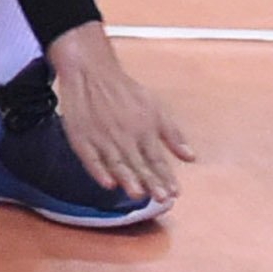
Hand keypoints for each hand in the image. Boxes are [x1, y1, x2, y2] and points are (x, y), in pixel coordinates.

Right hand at [46, 22, 193, 203]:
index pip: (157, 159)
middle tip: (162, 199)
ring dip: (128, 179)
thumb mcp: (155, 108)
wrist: (91, 71)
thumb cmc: (125, 91)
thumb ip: (173, 135)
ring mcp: (102, 137)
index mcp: (144, 128)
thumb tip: (191, 158)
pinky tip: (107, 183)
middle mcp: (125, 135)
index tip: (175, 193)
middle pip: (139, 163)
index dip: (166, 177)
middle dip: (151, 182)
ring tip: (138, 194)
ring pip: (117, 163)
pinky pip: (90, 159)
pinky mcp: (81, 138)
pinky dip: (99, 171)